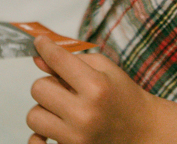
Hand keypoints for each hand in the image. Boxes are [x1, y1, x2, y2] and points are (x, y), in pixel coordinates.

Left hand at [27, 36, 155, 143]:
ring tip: (64, 108)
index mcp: (96, 87)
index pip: (56, 59)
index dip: (44, 46)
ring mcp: (77, 138)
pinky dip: (39, 136)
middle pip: (38, 88)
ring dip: (45, 109)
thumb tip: (38, 57)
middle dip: (49, 84)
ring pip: (33, 115)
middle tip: (65, 88)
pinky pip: (35, 142)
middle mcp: (84, 114)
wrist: (143, 131)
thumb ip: (69, 60)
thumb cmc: (123, 96)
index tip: (40, 43)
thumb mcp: (104, 68)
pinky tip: (51, 127)